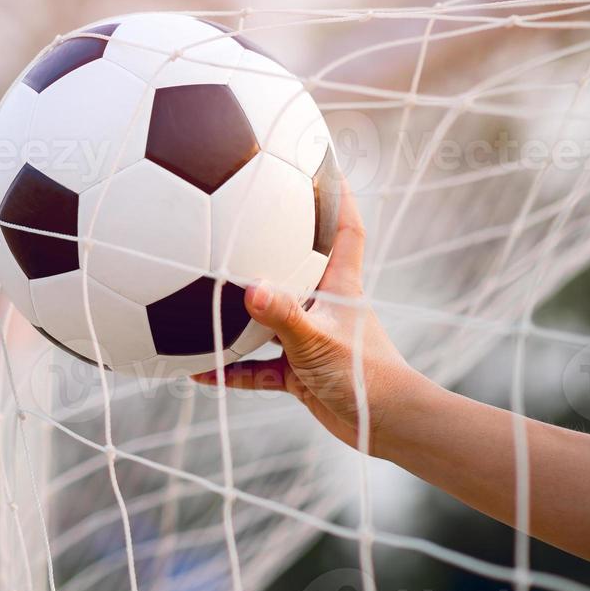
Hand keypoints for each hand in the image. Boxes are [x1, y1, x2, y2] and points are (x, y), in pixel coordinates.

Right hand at [192, 182, 425, 452]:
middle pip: (298, 267)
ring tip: (199, 301)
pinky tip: (199, 371)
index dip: (338, 195)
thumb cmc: (365, 377)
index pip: (345, 229)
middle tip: (240, 221)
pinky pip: (257, 367)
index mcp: (340, 287)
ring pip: (269, 319)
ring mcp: (310, 339)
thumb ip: (282, 317)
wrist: (389, 427)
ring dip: (240, 316)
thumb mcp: (318, 343)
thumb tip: (247, 290)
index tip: (322, 163)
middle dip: (272, 246)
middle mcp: (325, 307)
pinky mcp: (300, 371)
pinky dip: (232, 370)